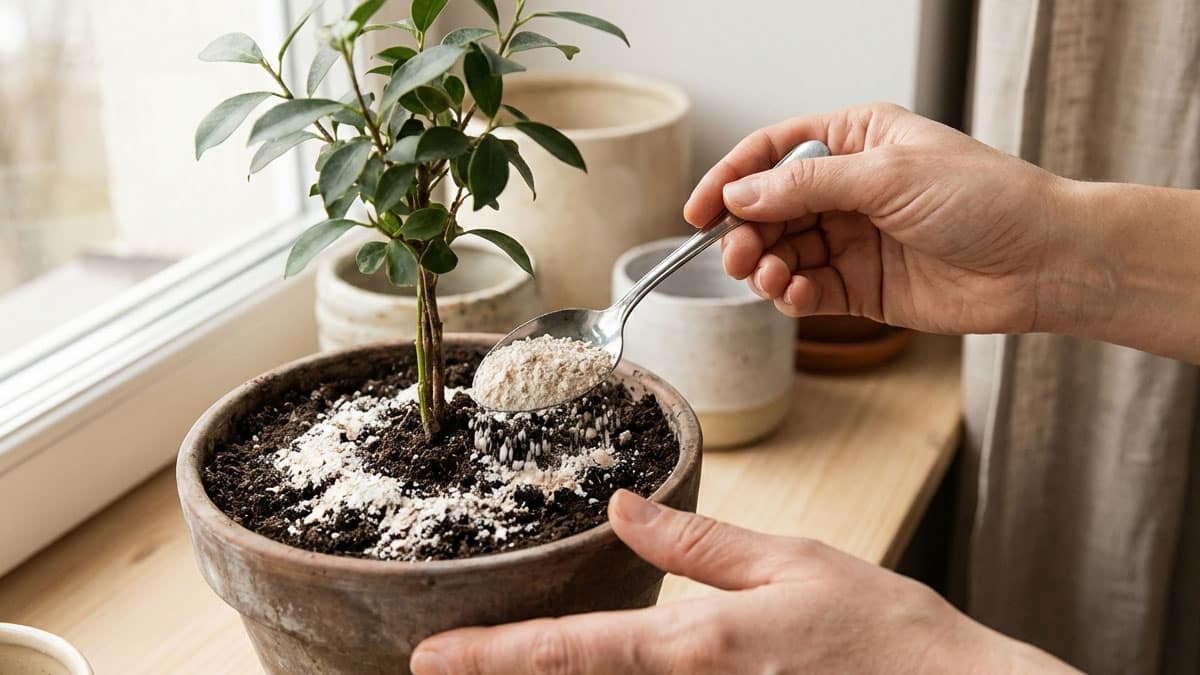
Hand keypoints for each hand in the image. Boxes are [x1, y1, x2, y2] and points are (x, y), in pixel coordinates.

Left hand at [410, 490, 1073, 673]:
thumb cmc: (884, 631)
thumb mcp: (790, 563)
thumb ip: (696, 545)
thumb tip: (622, 510)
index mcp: (699, 645)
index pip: (572, 651)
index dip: (493, 655)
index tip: (431, 659)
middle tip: (443, 664)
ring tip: (500, 662)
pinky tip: (591, 668)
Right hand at [685, 103, 1071, 334]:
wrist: (1042, 262)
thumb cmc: (985, 199)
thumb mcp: (886, 176)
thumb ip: (805, 186)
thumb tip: (740, 195)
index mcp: (856, 139)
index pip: (772, 153)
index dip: (729, 179)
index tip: (696, 212)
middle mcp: (849, 187)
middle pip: (770, 208)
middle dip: (746, 233)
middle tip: (738, 255)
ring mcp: (854, 238)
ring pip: (784, 252)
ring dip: (766, 267)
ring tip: (769, 277)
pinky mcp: (863, 286)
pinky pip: (808, 290)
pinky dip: (792, 295)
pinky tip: (796, 295)